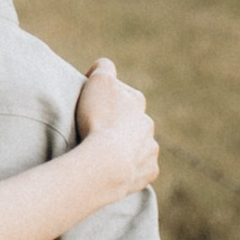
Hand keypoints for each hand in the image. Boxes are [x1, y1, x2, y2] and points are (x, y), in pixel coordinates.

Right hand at [75, 58, 157, 194]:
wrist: (107, 162)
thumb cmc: (100, 118)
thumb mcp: (98, 81)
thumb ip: (103, 67)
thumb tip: (105, 67)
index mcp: (137, 100)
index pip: (120, 92)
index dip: (103, 98)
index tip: (89, 107)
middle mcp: (148, 123)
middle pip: (131, 120)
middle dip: (118, 123)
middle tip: (95, 131)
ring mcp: (150, 150)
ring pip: (138, 145)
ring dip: (126, 147)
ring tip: (103, 153)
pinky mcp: (149, 172)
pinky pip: (140, 168)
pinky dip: (130, 168)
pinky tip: (114, 169)